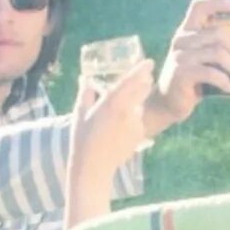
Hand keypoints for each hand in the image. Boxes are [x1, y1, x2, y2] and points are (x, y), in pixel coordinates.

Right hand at [70, 56, 158, 179]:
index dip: (140, 70)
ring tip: (118, 114)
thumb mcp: (80, 114)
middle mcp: (127, 111)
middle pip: (142, 90)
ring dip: (136, 103)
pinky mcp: (139, 134)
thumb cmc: (82, 139)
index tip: (149, 62)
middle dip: (144, 82)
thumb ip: (85, 94)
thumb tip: (85, 79)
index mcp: (111, 103)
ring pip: (139, 106)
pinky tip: (119, 129)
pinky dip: (133, 119)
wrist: (94, 167)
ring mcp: (135, 123)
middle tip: (143, 77)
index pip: (130, 81)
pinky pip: (138, 121)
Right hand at [148, 0, 229, 129]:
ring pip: (218, 53)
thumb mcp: (201, 58)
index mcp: (186, 32)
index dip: (217, 2)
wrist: (167, 104)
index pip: (199, 7)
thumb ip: (214, 46)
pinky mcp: (181, 74)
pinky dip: (226, 81)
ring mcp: (180, 56)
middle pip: (218, 33)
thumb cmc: (190, 80)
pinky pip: (211, 73)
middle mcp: (181, 40)